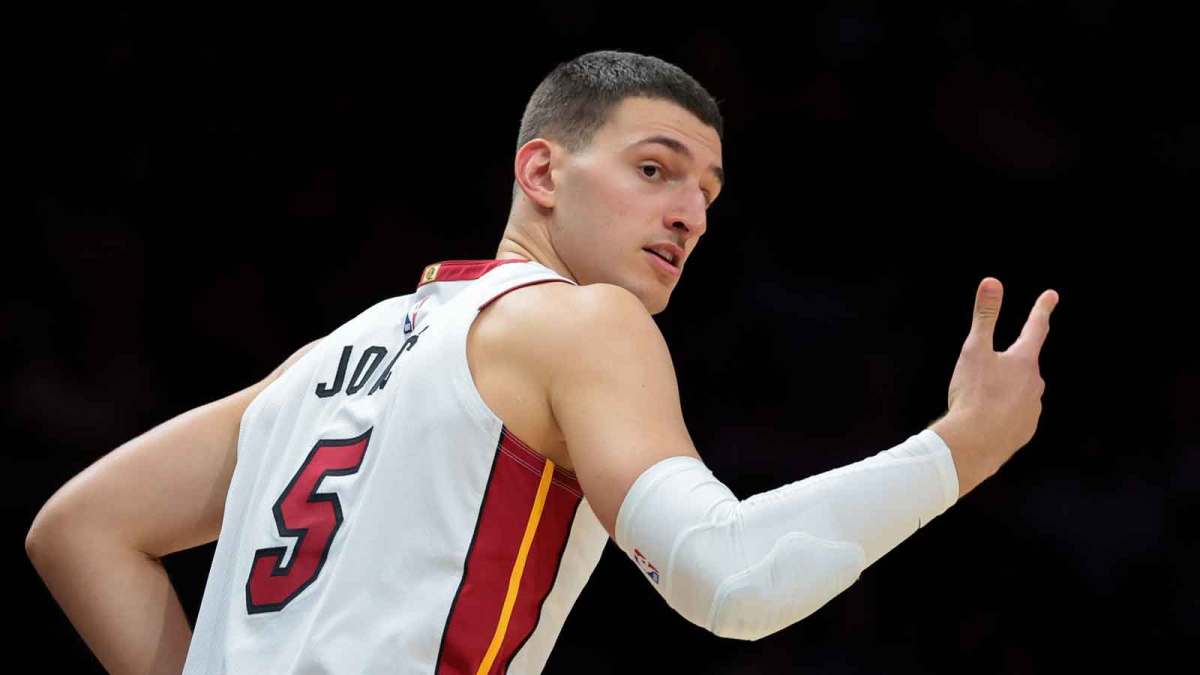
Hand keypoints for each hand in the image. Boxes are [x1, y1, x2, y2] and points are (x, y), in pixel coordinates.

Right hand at [932, 277, 1058, 495]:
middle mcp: (1034, 384)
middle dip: (1007, 364)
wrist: (974, 444)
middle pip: (1023, 365)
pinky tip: (984, 421)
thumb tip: (991, 282)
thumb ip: (984, 316)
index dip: (1041, 310)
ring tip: (977, 401)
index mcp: (1024, 361)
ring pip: (1018, 392)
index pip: (1035, 328)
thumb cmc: (973, 395)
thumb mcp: (974, 350)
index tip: (1050, 296)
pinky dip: (1001, 414)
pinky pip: (1014, 416)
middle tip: (981, 372)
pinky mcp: (1024, 431)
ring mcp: (1032, 409)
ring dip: (1002, 392)